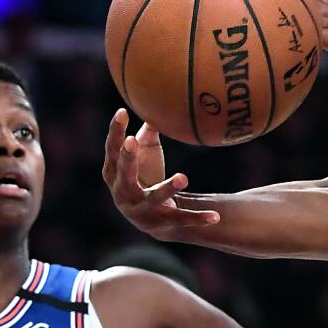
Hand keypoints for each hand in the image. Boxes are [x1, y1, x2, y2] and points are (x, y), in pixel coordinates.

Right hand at [102, 109, 219, 240]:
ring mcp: (141, 211)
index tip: (122, 112)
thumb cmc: (146, 176)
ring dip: (168, 188)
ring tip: (184, 176)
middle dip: (128, 158)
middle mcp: (122, 193)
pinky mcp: (161, 225)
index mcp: (114, 174)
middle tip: (133, 141)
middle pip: (124, 174)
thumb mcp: (145, 154)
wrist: (152, 219)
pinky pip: (182, 220)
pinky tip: (216, 216)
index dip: (115, 133)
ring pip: (154, 198)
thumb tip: (157, 102)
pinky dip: (199, 218)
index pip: (111, 150)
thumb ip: (148, 133)